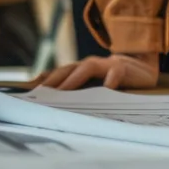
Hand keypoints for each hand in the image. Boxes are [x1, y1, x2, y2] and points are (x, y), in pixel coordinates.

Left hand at [31, 52, 159, 89]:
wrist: (139, 67)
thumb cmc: (110, 80)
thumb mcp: (92, 85)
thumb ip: (76, 90)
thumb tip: (54, 103)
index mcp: (78, 69)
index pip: (56, 73)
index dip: (42, 81)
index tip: (28, 91)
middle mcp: (87, 64)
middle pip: (66, 70)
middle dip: (52, 81)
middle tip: (40, 94)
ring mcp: (104, 65)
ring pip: (86, 69)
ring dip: (73, 80)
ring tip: (62, 92)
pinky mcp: (122, 69)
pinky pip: (114, 73)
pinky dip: (109, 81)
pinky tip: (106, 89)